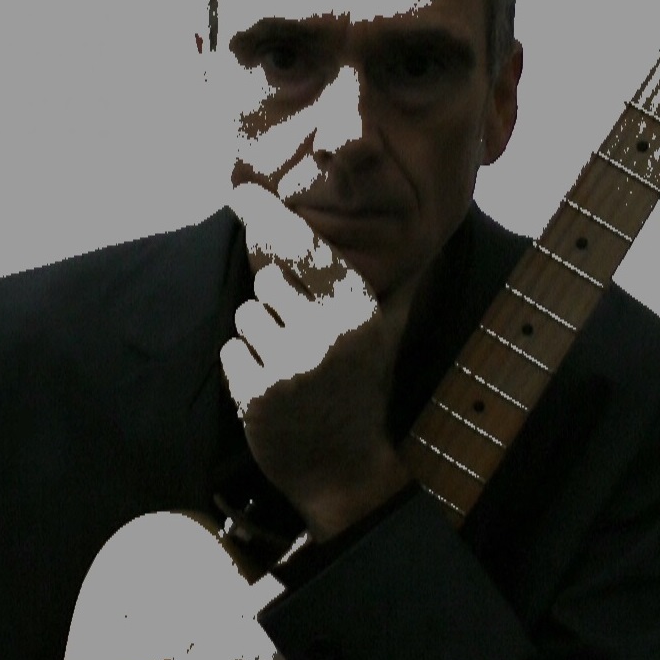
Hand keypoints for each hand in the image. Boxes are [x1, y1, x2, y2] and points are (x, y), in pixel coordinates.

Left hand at [221, 182, 412, 539]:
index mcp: (359, 310)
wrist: (343, 469)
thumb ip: (399, 288)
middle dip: (277, 304)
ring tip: (290, 363)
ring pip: (246, 314)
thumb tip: (428, 248)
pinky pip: (231, 350)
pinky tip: (272, 387)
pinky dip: (244, 365)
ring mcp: (292, 363)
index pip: (306, 248)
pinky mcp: (258, 393)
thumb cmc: (363, 392)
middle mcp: (328, 331)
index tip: (239, 190)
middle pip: (268, 280)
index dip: (269, 215)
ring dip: (260, 335)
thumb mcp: (388, 338)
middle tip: (301, 336)